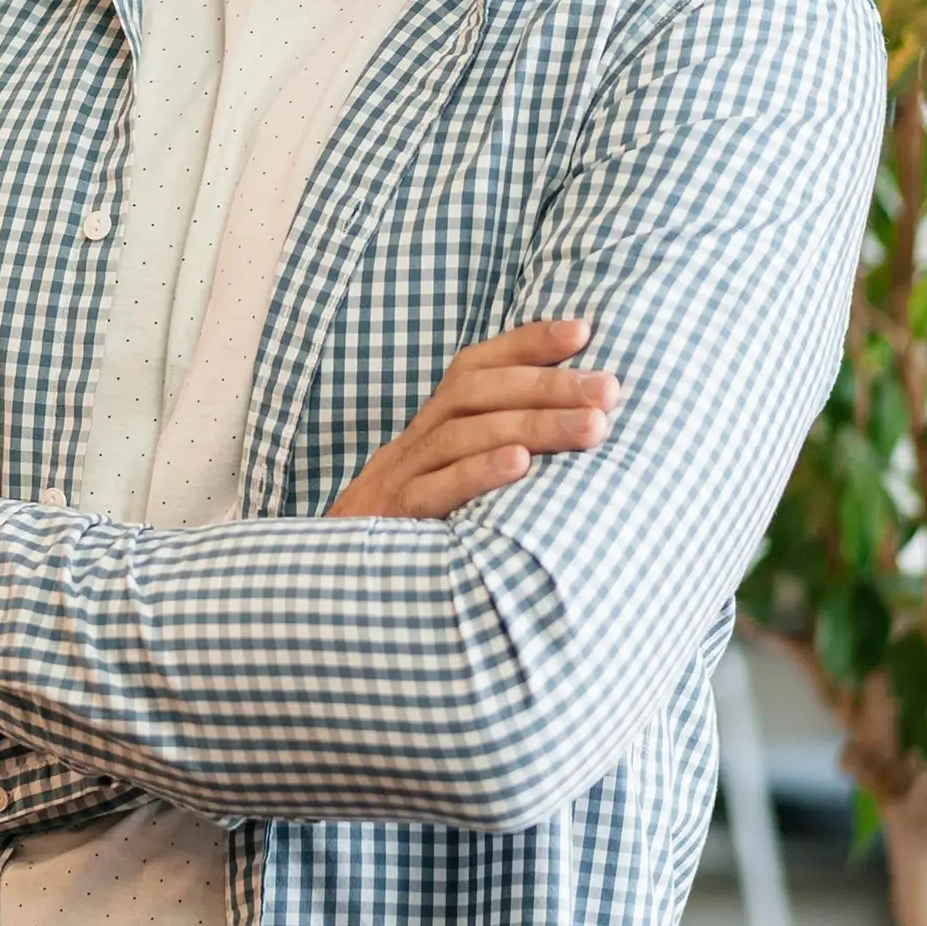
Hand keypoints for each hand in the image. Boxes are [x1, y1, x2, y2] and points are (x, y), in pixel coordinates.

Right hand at [327, 318, 620, 519]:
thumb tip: (563, 447)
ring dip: (532, 424)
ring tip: (592, 426)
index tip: (583, 331)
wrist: (317, 594)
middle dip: (547, 385)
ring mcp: (396, 482)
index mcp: (423, 435)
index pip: (471, 371)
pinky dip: (478, 474)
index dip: (523, 345)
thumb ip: (481, 467)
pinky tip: (521, 465)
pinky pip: (433, 492)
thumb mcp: (437, 495)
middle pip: (474, 395)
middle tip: (609, 389)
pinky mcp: (391, 521)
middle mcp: (408, 448)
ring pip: (461, 435)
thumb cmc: (401, 545)